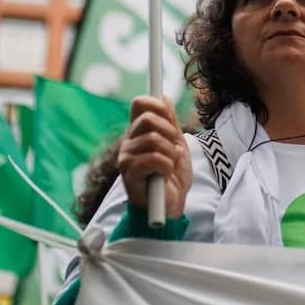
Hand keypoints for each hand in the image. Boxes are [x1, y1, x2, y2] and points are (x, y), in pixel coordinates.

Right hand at [118, 96, 191, 217]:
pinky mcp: (128, 172)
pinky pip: (153, 158)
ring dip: (171, 153)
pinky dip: (166, 166)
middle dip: (169, 132)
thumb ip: (170, 123)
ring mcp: (126, 156)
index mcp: (140, 133)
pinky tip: (164, 175)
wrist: (170, 207)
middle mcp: (130, 142)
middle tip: (175, 149)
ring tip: (170, 166)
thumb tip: (164, 97)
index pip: (140, 104)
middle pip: (147, 118)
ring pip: (153, 139)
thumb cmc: (172, 178)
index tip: (170, 117)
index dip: (157, 104)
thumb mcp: (177, 145)